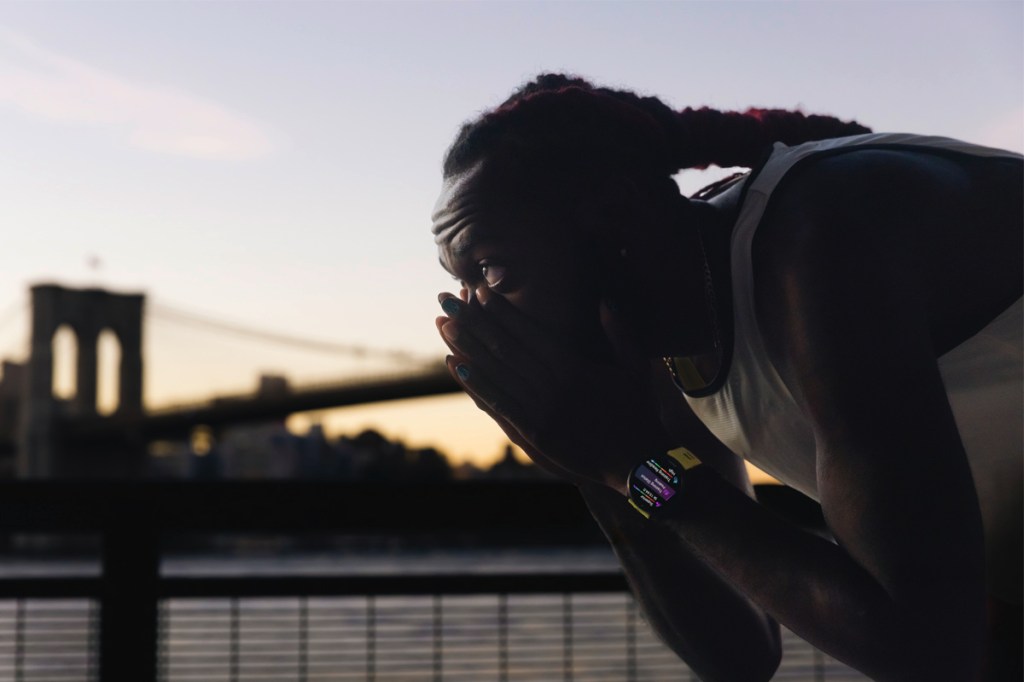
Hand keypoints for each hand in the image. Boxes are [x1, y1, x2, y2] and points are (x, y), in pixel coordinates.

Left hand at [435, 287, 671, 492]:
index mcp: (576, 365)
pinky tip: (454, 365)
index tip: (479, 291)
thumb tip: (605, 299)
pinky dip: (475, 383)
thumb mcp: (636, 366)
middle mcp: (555, 385)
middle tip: (448, 299)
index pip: (530, 330)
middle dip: (474, 321)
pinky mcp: (535, 432)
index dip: (502, 310)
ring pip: (497, 372)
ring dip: (466, 346)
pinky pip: (499, 403)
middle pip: (506, 347)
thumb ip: (619, 331)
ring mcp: (542, 409)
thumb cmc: (638, 411)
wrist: (638, 461)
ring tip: (443, 324)